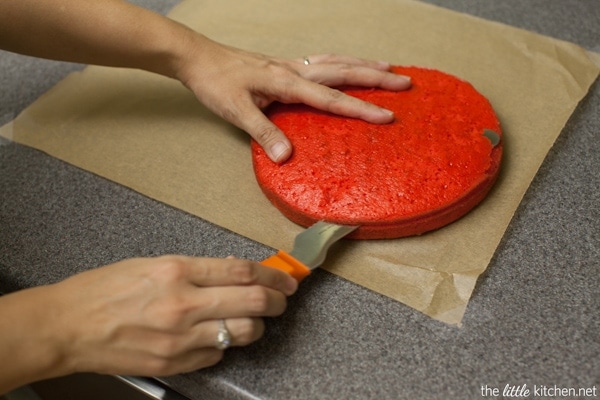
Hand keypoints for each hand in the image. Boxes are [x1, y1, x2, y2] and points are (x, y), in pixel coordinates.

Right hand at [0, 255, 296, 391]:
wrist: (67, 327)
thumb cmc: (103, 289)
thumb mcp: (152, 263)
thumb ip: (196, 269)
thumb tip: (233, 272)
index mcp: (176, 271)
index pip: (242, 271)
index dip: (272, 275)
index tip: (284, 279)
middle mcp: (182, 304)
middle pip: (252, 302)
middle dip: (277, 300)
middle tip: (282, 299)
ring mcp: (179, 339)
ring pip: (243, 333)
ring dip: (257, 325)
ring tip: (254, 319)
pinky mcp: (174, 364)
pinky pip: (217, 356)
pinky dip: (225, 345)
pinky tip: (218, 336)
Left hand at [175, 37, 411, 162]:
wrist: (198, 58)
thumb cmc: (216, 83)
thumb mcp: (236, 111)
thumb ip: (264, 133)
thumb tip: (287, 157)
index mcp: (287, 82)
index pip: (331, 98)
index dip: (361, 108)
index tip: (387, 117)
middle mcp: (295, 69)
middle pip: (344, 71)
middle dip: (377, 78)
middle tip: (406, 83)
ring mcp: (291, 64)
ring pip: (336, 60)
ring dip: (364, 65)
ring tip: (389, 68)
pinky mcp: (285, 65)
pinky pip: (324, 59)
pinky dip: (344, 61)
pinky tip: (348, 64)